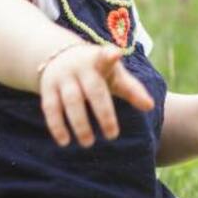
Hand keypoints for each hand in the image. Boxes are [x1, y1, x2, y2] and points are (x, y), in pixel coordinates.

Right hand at [39, 44, 154, 147]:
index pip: (105, 57)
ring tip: (88, 143)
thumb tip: (150, 106)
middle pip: (92, 89)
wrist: (60, 55)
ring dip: (79, 123)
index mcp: (99, 60)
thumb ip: (132, 89)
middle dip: (103, 113)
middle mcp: (79, 66)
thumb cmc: (96, 70)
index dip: (109, 56)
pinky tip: (65, 141)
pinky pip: (50, 108)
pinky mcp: (48, 88)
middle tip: (112, 135)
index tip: (114, 54)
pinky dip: (57, 125)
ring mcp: (62, 77)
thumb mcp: (114, 75)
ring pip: (70, 101)